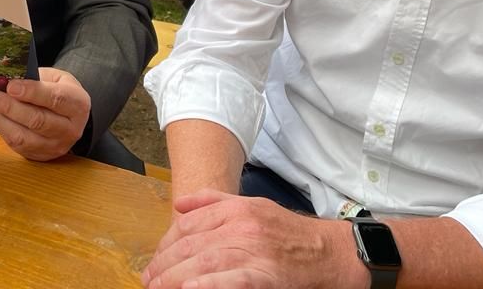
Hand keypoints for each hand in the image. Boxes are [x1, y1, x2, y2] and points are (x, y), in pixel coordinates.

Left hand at [0, 67, 90, 161]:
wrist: (69, 116)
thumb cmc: (59, 92)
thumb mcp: (54, 78)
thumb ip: (34, 78)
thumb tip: (5, 79)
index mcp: (77, 104)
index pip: (55, 98)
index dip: (32, 92)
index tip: (11, 86)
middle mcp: (70, 128)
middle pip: (38, 121)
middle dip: (10, 107)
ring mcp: (56, 145)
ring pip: (24, 137)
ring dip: (1, 119)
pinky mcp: (41, 155)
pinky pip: (17, 145)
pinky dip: (1, 127)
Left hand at [141, 190, 366, 288]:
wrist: (334, 252)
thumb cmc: (291, 233)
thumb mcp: (253, 206)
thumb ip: (213, 203)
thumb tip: (179, 206)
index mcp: (236, 208)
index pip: (189, 225)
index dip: (166, 245)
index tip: (154, 261)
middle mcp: (242, 225)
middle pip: (192, 244)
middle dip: (165, 264)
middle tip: (148, 280)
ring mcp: (255, 249)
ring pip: (206, 261)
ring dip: (176, 277)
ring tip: (158, 288)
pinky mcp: (268, 274)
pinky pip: (234, 279)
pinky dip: (210, 284)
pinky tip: (191, 288)